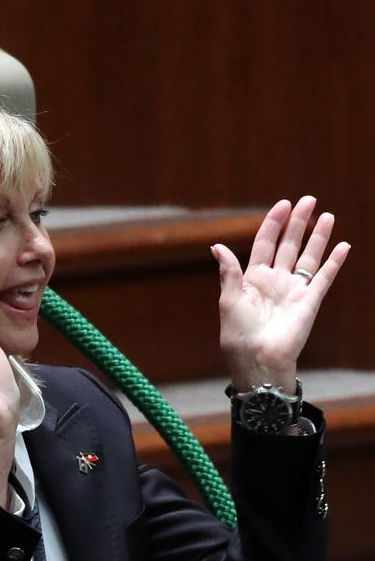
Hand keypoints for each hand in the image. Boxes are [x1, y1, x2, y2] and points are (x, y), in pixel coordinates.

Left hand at [212, 196, 350, 391]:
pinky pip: (324, 277)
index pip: (264, 244)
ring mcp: (294, 290)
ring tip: (327, 215)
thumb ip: (229, 272)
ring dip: (318, 237)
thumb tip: (217, 246)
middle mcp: (275, 281)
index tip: (282, 204)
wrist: (259, 360)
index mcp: (253, 279)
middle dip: (298, 222)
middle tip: (308, 199)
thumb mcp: (229, 300)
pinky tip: (343, 246)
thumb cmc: (239, 335)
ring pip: (308, 257)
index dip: (273, 224)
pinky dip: (334, 262)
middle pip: (288, 245)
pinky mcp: (310, 301)